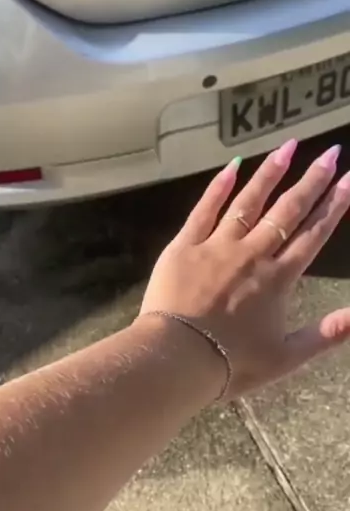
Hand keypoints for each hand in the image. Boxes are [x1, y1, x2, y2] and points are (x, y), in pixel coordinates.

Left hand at [139, 139, 349, 398]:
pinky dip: (219, 187)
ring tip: (288, 147)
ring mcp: (217, 246)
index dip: (334, 205)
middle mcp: (252, 255)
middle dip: (312, 180)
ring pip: (249, 202)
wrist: (177, 359)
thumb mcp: (286, 358)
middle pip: (287, 212)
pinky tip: (233, 166)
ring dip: (271, 173)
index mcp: (279, 280)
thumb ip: (325, 335)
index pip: (313, 235)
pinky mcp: (184, 246)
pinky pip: (204, 210)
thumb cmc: (232, 364)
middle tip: (331, 153)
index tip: (349, 179)